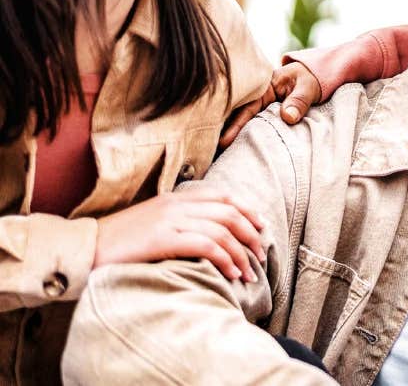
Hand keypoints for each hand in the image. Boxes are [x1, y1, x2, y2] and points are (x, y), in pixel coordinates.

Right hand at [94, 189, 266, 282]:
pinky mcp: (163, 239)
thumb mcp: (152, 223)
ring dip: (241, 253)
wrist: (84, 248)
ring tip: (249, 272)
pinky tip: (231, 273)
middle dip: (251, 233)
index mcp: (175, 198)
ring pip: (222, 229)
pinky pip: (206, 245)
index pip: (223, 196)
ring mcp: (170, 220)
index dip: (247, 210)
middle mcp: (176, 204)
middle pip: (229, 212)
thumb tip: (209, 236)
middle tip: (260, 254)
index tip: (261, 226)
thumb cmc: (119, 242)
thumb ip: (178, 222)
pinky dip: (224, 259)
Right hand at [219, 62, 322, 148]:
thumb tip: (288, 117)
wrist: (314, 76)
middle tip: (214, 153)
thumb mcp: (307, 87)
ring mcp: (259, 108)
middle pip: (237, 117)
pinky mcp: (263, 115)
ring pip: (242, 123)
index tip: (225, 141)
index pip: (246, 108)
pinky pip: (252, 126)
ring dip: (232, 137)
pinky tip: (234, 151)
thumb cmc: (309, 80)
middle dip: (224, 134)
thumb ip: (299, 100)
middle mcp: (256, 98)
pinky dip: (243, 137)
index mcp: (263, 89)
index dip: (235, 125)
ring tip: (218, 157)